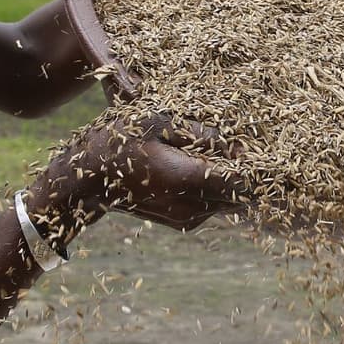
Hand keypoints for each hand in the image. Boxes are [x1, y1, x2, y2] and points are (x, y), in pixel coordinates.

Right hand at [40, 115, 243, 235]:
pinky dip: (219, 188)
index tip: (250, 140)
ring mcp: (190, 218)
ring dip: (235, 180)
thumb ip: (201, 133)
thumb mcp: (157, 121)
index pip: (243, 179)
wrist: (87, 181)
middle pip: (243, 193)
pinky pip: (216, 205)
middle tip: (241, 142)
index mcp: (187, 178)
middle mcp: (192, 206)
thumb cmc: (120, 142)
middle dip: (249, 170)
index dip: (256, 161)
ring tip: (222, 152)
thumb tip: (237, 144)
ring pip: (232, 201)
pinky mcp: (186, 222)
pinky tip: (204, 166)